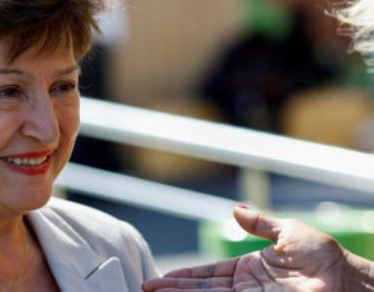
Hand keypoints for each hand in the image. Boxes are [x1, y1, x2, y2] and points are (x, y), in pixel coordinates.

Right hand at [143, 206, 346, 291]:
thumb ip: (260, 223)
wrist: (345, 279)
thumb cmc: (323, 255)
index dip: (183, 277)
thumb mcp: (287, 232)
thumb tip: (235, 208)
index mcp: (247, 269)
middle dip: (172, 290)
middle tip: (146, 289)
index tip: (160, 280)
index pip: (207, 274)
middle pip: (200, 289)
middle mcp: (244, 288)